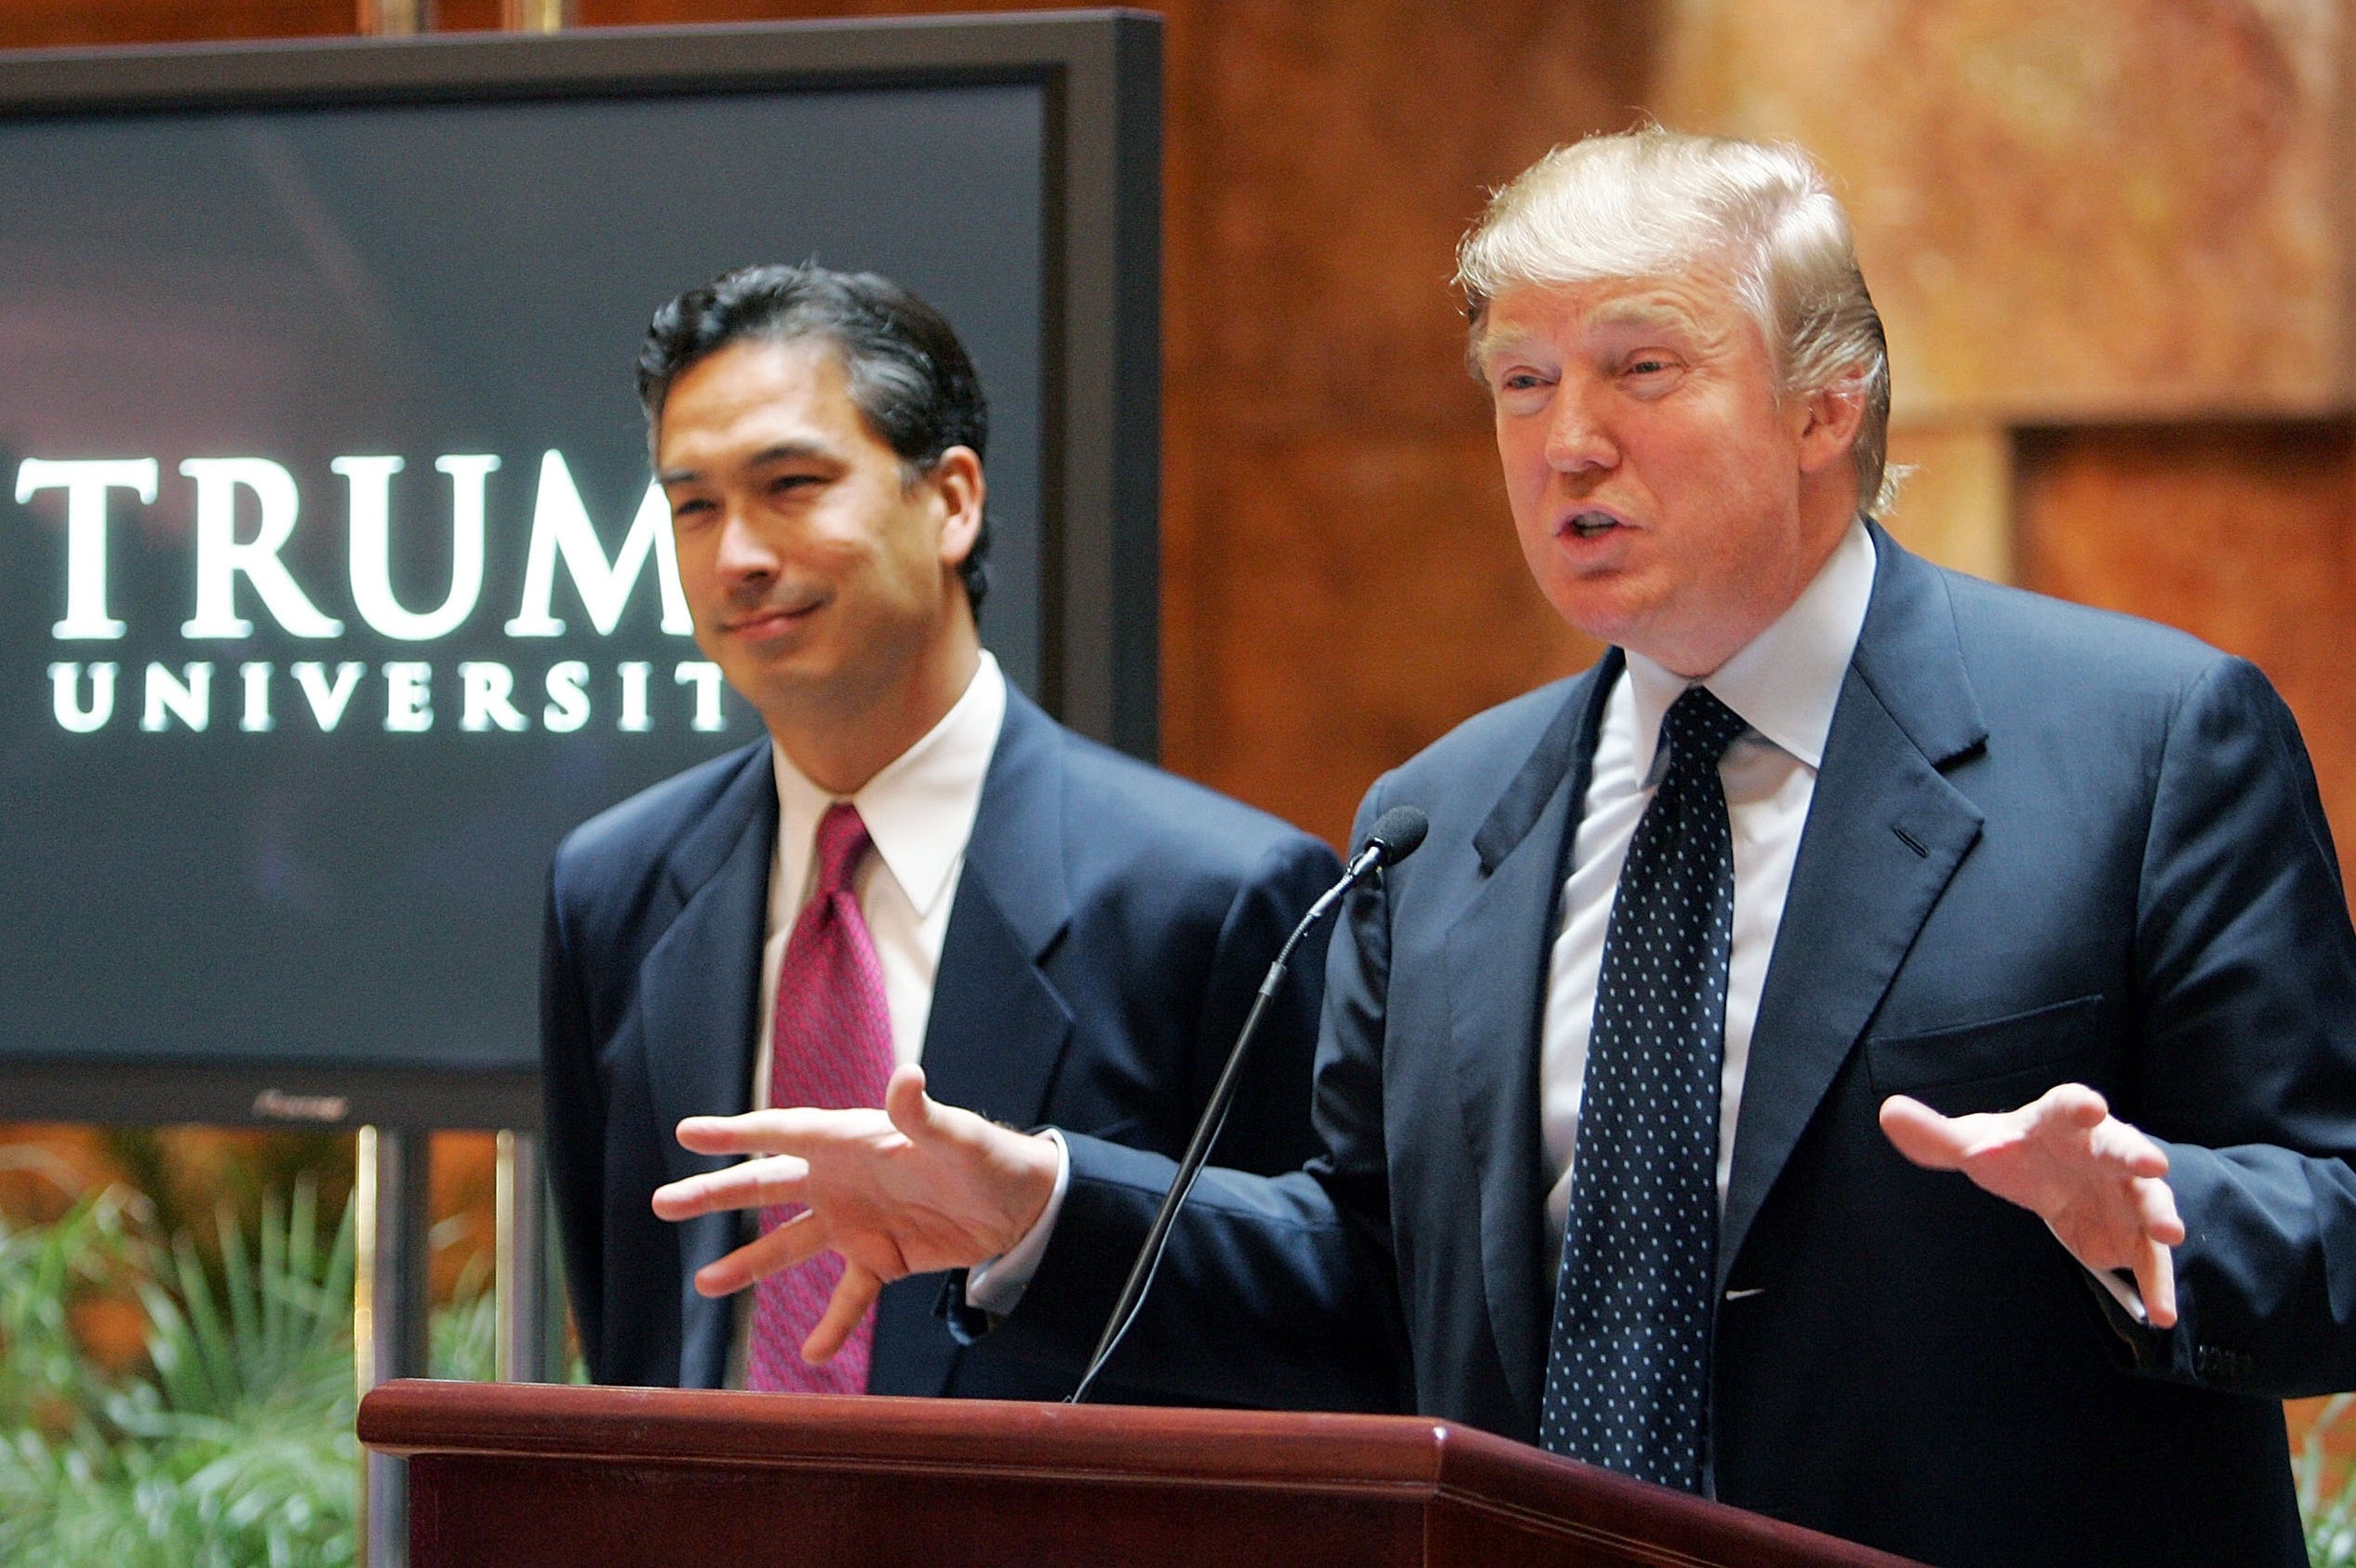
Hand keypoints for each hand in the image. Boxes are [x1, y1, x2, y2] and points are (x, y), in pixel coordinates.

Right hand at [651, 1063, 1060, 1362]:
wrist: (1022, 1203)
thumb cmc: (988, 1156)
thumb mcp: (958, 1138)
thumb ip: (925, 1116)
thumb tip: (907, 1077)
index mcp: (851, 1139)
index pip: (782, 1133)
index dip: (735, 1132)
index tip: (686, 1133)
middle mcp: (841, 1179)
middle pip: (766, 1186)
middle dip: (715, 1195)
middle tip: (662, 1203)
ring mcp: (855, 1221)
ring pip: (789, 1245)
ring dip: (749, 1265)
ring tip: (705, 1285)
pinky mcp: (880, 1258)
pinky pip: (846, 1297)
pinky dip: (831, 1324)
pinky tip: (813, 1354)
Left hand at [1879, 1082, 2185, 1328]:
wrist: (2050, 1177)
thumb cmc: (2014, 1151)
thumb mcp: (1973, 1144)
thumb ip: (1935, 1135)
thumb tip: (1887, 1112)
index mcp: (2060, 1123)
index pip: (2068, 1106)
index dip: (2077, 1105)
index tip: (2088, 1105)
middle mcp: (2103, 1150)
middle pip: (2123, 1148)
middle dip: (2137, 1155)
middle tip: (2151, 1164)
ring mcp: (2124, 1191)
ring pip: (2149, 1201)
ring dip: (2161, 1215)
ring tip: (2170, 1234)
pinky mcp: (2133, 1233)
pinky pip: (2149, 1260)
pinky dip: (2158, 1284)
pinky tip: (2162, 1314)